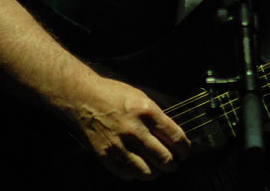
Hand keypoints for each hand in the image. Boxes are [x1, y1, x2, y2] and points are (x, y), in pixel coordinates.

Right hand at [68, 76, 190, 180]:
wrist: (84, 98)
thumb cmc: (114, 95)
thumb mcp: (142, 98)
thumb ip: (157, 117)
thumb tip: (173, 136)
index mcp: (147, 111)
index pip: (175, 137)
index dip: (184, 148)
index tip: (185, 152)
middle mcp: (134, 129)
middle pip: (163, 157)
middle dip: (173, 164)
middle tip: (174, 164)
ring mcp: (119, 144)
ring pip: (146, 171)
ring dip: (156, 173)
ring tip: (158, 169)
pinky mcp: (105, 155)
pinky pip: (127, 173)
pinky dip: (136, 174)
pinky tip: (139, 168)